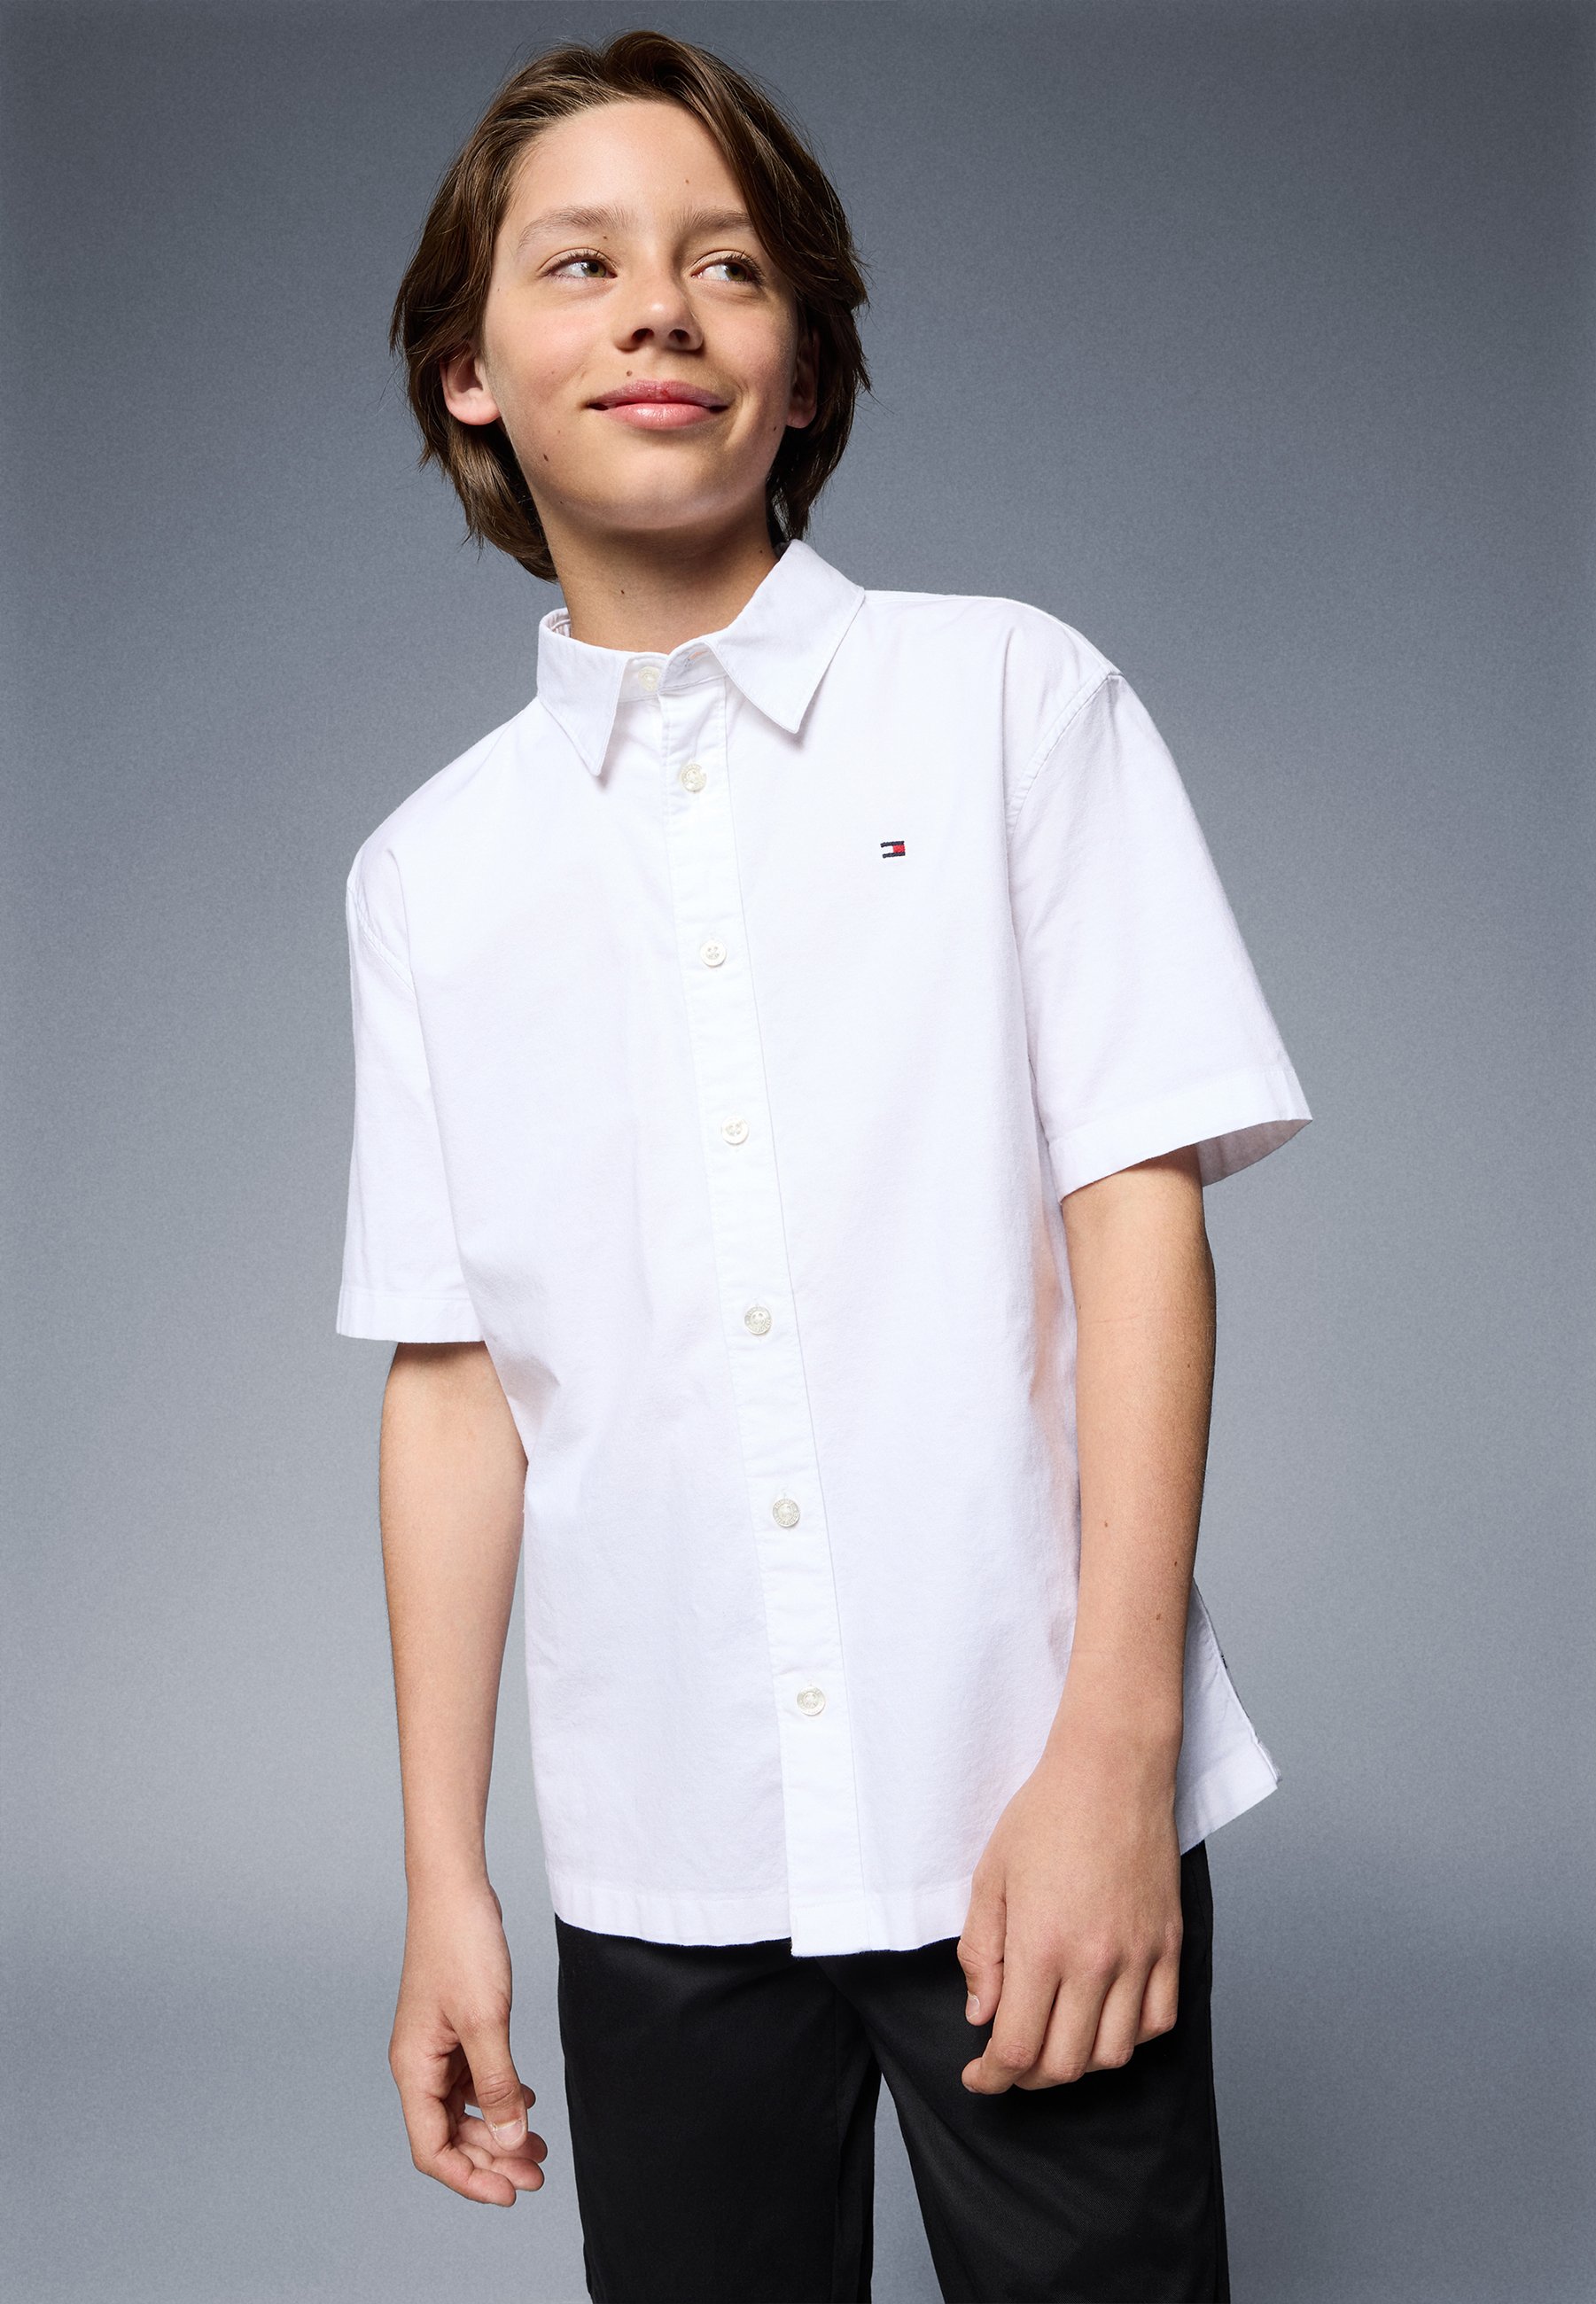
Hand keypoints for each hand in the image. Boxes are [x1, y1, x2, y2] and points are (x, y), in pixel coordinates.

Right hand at [389, 1878, 547, 2203]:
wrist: (454, 1887)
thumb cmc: (461, 1944)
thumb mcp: (486, 2021)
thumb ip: (498, 2085)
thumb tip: (512, 2139)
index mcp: (414, 2069)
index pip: (432, 2149)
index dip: (470, 2179)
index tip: (510, 2193)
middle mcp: (419, 2064)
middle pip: (449, 2135)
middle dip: (492, 2159)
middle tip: (538, 2173)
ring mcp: (436, 2046)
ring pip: (464, 2109)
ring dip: (499, 2130)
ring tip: (539, 2146)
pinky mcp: (454, 2027)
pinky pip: (473, 2079)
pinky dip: (499, 2095)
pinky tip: (528, 2098)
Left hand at [956, 1718, 1182, 2092]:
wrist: (1112, 1770)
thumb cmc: (1046, 1815)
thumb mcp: (990, 1877)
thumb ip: (982, 1953)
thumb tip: (981, 2016)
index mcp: (1042, 1946)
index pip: (1017, 2049)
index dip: (993, 2078)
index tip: (979, 2077)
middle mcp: (1095, 1961)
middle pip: (1065, 2064)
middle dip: (1027, 2078)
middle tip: (1007, 2063)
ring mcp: (1139, 1955)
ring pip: (1114, 2054)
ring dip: (1078, 2064)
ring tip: (1054, 2042)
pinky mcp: (1169, 1944)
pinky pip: (1158, 2021)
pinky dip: (1129, 2038)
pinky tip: (1104, 2020)